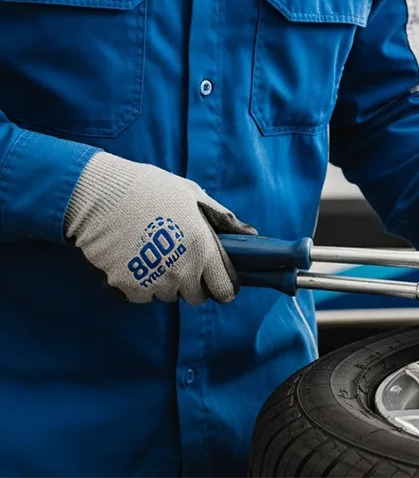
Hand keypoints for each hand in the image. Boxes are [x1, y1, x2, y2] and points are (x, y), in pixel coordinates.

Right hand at [64, 152, 256, 304]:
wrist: (100, 195)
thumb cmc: (150, 189)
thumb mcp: (193, 195)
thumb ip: (223, 218)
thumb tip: (251, 233)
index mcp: (203, 248)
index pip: (224, 289)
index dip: (224, 287)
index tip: (219, 282)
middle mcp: (182, 270)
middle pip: (196, 296)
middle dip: (194, 284)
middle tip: (181, 260)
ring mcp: (155, 281)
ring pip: (169, 296)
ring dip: (167, 283)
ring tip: (155, 254)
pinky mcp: (128, 286)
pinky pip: (143, 296)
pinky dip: (141, 285)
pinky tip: (135, 261)